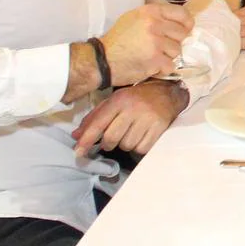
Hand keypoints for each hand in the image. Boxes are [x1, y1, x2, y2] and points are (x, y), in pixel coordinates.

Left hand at [71, 80, 187, 156]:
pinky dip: (139, 146)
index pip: (98, 124)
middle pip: (111, 139)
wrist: (167, 93)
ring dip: (126, 144)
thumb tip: (76, 136)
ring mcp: (147, 118)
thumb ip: (94, 118)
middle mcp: (133, 108)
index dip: (86, 140)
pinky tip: (142, 136)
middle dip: (108, 144)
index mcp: (119, 100)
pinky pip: (141, 148)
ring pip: (126, 145)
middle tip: (113, 139)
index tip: (78, 152)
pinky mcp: (159, 128)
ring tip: (132, 133)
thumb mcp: (114, 101)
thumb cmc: (137, 98)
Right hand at [99, 4, 192, 84]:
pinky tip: (151, 66)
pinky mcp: (155, 59)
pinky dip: (162, 69)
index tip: (186, 29)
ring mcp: (156, 42)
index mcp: (151, 11)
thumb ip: (155, 17)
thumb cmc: (117, 40)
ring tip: (153, 57)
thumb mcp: (134, 18)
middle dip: (174, 42)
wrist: (101, 60)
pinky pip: (170, 65)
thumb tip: (177, 22)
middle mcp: (155, 24)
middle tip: (161, 47)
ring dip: (168, 56)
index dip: (187, 23)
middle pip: (182, 34)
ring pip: (177, 51)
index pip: (181, 13)